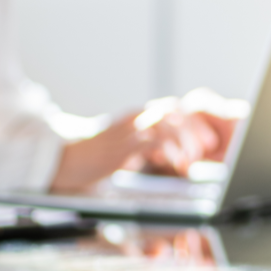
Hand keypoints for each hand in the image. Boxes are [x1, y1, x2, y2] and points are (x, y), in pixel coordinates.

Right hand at [49, 90, 246, 191]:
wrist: (65, 159)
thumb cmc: (96, 154)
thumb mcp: (127, 145)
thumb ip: (149, 145)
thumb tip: (173, 154)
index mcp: (137, 116)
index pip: (172, 107)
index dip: (193, 120)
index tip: (206, 139)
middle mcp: (134, 118)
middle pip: (173, 110)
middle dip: (194, 129)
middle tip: (205, 148)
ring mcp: (128, 130)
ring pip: (165, 123)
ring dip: (184, 141)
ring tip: (189, 159)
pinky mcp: (121, 146)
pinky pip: (152, 142)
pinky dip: (169, 152)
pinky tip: (176, 164)